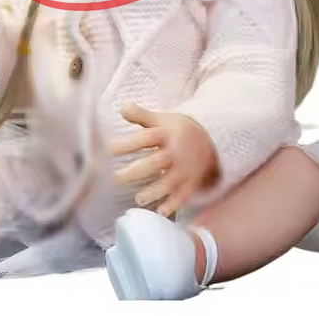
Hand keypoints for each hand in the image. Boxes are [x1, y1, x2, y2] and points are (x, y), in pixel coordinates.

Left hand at [110, 103, 219, 217]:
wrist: (210, 141)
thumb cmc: (176, 130)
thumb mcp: (161, 119)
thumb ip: (140, 115)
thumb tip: (121, 106)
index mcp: (166, 134)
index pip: (146, 138)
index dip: (128, 144)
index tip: (108, 150)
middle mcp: (176, 153)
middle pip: (155, 163)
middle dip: (136, 171)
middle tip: (115, 178)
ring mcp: (185, 170)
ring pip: (169, 182)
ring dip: (154, 191)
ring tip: (138, 199)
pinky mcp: (190, 184)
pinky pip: (183, 197)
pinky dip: (173, 206)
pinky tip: (160, 213)